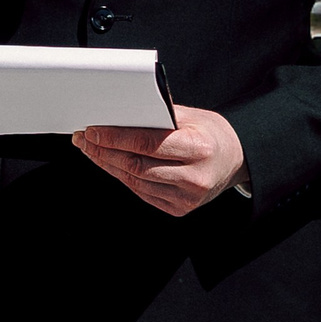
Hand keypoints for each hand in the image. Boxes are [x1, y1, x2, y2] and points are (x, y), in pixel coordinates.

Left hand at [75, 105, 246, 216]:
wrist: (237, 160)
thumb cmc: (211, 134)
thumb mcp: (191, 116)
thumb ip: (157, 115)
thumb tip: (118, 112)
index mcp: (199, 148)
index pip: (147, 143)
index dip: (114, 138)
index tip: (92, 130)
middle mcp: (194, 177)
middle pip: (136, 165)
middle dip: (103, 151)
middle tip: (83, 139)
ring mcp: (187, 197)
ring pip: (135, 181)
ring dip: (108, 165)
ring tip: (91, 150)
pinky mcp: (179, 209)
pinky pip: (142, 192)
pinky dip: (122, 177)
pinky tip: (110, 164)